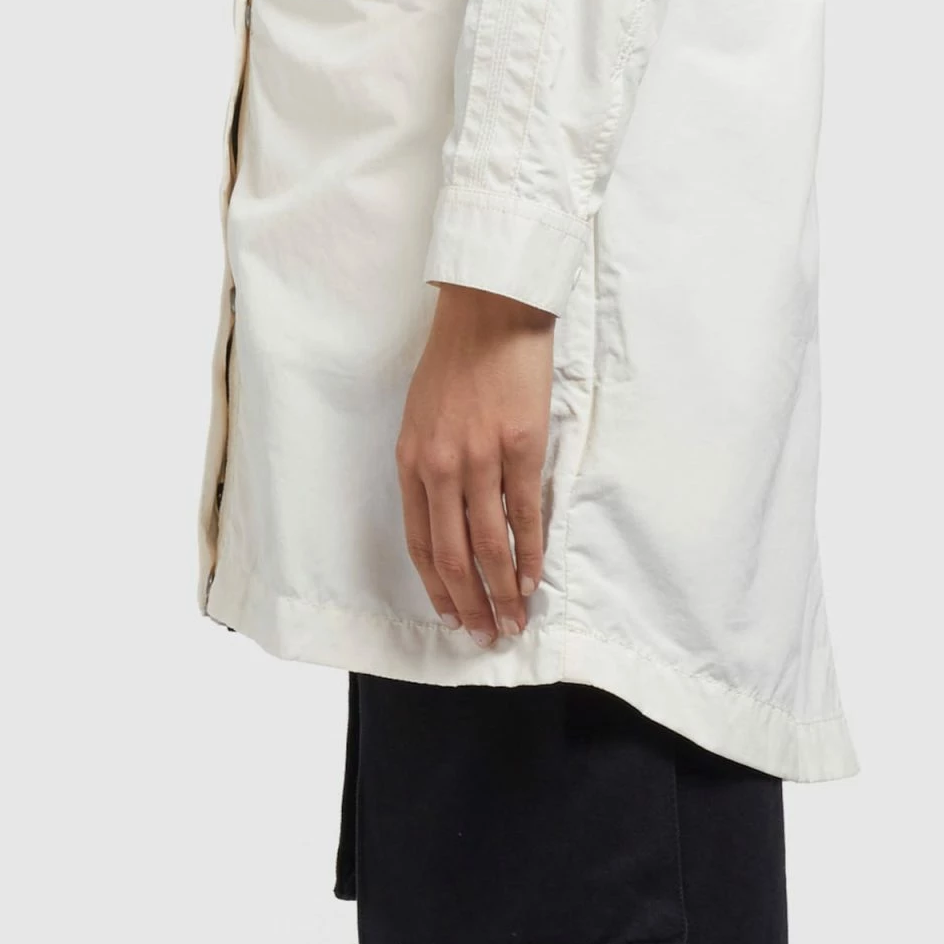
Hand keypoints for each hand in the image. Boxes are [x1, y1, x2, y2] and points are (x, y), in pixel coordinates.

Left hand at [397, 280, 553, 644]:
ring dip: (501, 591)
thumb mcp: (423, 413)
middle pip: (452, 554)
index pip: (419, 541)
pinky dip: (530, 553)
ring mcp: (480, 458)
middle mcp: (440, 466)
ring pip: (488, 544)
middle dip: (470, 602)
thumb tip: (450, 515)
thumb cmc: (456, 357)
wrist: (490, 309)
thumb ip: (432, 464)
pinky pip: (523, 514)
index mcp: (411, 459)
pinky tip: (533, 579)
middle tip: (487, 635)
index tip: (452, 615)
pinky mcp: (520, 446)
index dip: (437, 586)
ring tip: (515, 620)